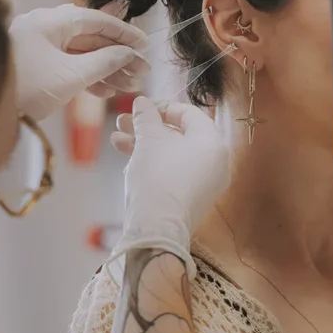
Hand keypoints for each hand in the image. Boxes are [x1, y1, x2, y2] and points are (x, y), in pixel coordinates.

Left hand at [9, 4, 148, 120]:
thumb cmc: (26, 88)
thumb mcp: (71, 76)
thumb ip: (105, 62)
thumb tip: (128, 53)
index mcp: (50, 22)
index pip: (96, 20)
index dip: (124, 33)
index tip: (145, 45)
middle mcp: (43, 29)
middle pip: (90, 37)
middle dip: (118, 56)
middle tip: (142, 71)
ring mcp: (37, 47)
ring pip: (80, 54)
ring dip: (106, 70)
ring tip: (128, 86)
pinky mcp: (34, 67)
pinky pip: (67, 66)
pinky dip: (87, 77)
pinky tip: (106, 92)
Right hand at [109, 98, 229, 275]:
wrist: (157, 230)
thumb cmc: (157, 178)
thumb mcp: (148, 140)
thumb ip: (145, 117)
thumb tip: (142, 102)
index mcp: (213, 142)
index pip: (189, 113)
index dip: (160, 106)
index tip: (138, 107)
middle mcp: (216, 161)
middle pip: (179, 134)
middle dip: (147, 127)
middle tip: (122, 122)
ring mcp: (206, 182)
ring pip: (173, 154)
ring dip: (145, 144)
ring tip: (116, 140)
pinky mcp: (193, 199)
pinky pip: (175, 172)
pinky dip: (155, 163)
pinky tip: (128, 160)